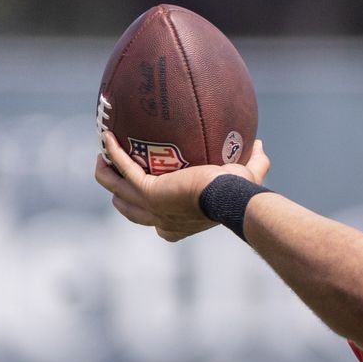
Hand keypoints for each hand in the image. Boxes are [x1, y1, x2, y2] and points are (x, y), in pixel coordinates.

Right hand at [94, 131, 270, 241]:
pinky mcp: (148, 191)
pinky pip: (123, 169)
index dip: (150, 210)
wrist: (230, 197)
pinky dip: (115, 153)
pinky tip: (108, 137)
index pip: (158, 224)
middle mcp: (161, 219)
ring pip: (117, 191)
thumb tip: (259, 144)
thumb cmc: (239, 193)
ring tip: (103, 157)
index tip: (150, 191)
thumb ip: (256, 163)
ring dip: (107, 174)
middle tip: (116, 173)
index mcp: (178, 224)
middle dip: (120, 193)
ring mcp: (151, 207)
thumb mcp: (247, 178)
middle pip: (130, 210)